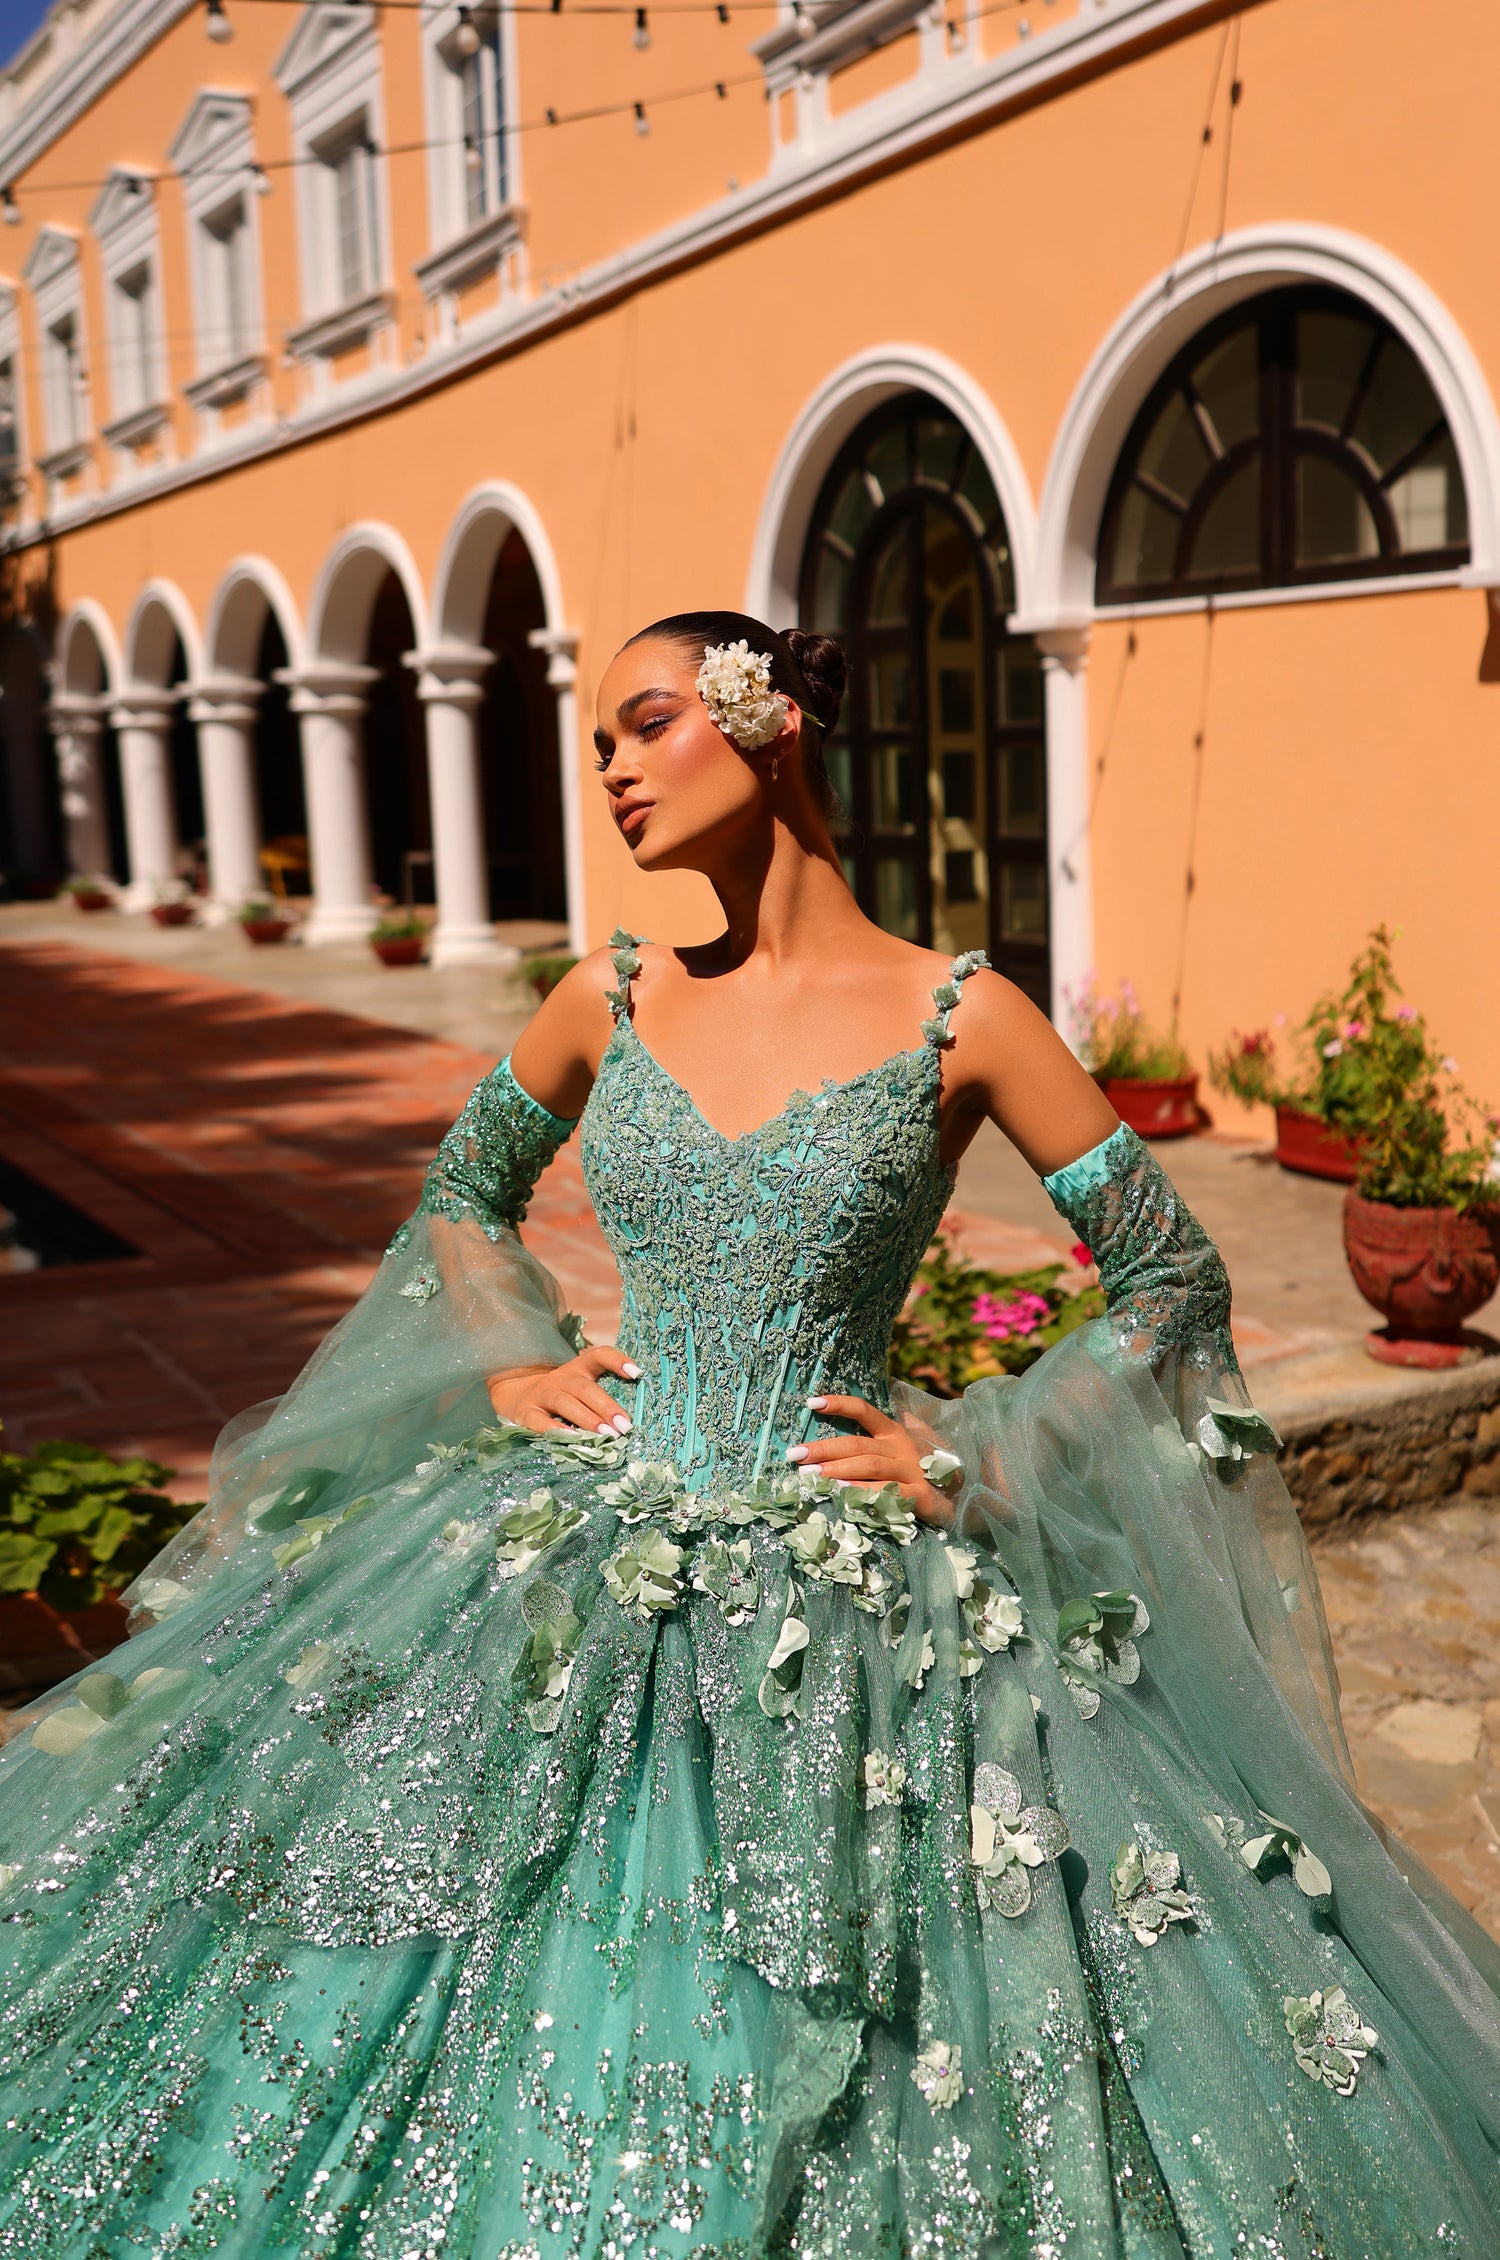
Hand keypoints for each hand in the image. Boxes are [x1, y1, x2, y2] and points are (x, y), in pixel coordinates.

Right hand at [487, 1346, 639, 1435]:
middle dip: (607, 1407)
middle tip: (625, 1425)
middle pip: (585, 1388)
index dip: (617, 1361)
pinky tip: (572, 1440)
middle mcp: (560, 1378)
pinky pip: (540, 1421)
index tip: (637, 1373)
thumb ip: (601, 1397)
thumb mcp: (578, 1387)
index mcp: (578, 1368)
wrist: (515, 1394)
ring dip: (587, 1419)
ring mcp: (541, 1394)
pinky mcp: (525, 1412)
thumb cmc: (560, 1396)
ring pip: (566, 1403)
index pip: (598, 1355)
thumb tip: (629, 1422)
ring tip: (606, 1435)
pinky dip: (556, 1430)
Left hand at [788, 1394, 953, 1530]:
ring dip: (836, 1470)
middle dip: (823, 1448)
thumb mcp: (915, 1437)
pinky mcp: (917, 1496)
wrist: (969, 1493)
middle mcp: (901, 1448)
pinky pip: (885, 1493)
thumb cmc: (931, 1466)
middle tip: (794, 1454)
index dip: (839, 1403)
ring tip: (809, 1475)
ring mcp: (910, 1471)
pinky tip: (841, 1495)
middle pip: (857, 1444)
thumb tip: (884, 1385)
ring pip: (868, 1467)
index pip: (864, 1410)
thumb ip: (897, 1418)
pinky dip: (862, 1493)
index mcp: (895, 1432)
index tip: (811, 1402)